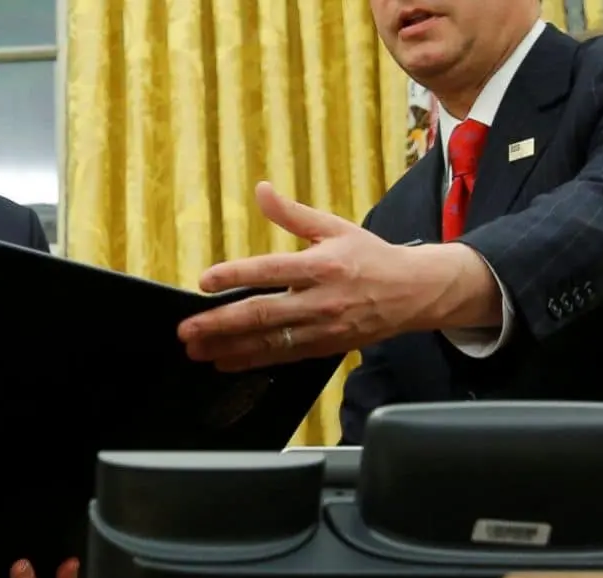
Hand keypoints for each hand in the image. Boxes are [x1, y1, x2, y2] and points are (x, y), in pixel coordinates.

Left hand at [177, 181, 500, 371]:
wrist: (415, 291)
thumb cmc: (370, 256)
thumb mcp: (333, 226)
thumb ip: (291, 214)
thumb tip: (261, 189)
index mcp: (321, 264)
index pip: (269, 271)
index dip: (235, 276)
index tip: (204, 281)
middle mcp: (321, 299)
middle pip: (263, 314)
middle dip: (220, 324)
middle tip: (187, 329)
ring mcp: (323, 327)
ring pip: (269, 342)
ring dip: (229, 348)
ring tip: (196, 350)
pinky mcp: (326, 347)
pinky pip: (283, 357)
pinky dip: (252, 362)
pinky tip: (226, 362)